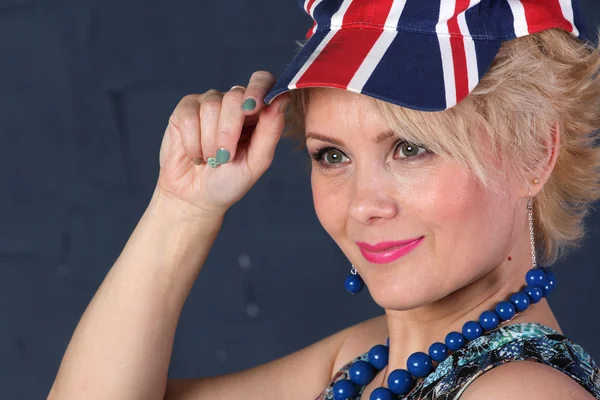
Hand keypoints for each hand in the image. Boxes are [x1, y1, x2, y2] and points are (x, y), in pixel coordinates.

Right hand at [156, 71, 289, 217]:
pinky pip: (189, 116)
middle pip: (234, 97)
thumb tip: (282, 99)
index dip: (258, 89)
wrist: (197, 197)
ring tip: (211, 159)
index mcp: (258, 113)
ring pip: (211, 106)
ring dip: (210, 141)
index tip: (252, 108)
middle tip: (225, 157)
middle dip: (229, 131)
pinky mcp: (186, 110)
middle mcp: (234, 103)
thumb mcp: (256, 162)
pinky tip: (195, 154)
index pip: (263, 81)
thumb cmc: (231, 180)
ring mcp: (209, 103)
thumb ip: (271, 131)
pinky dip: (192, 142)